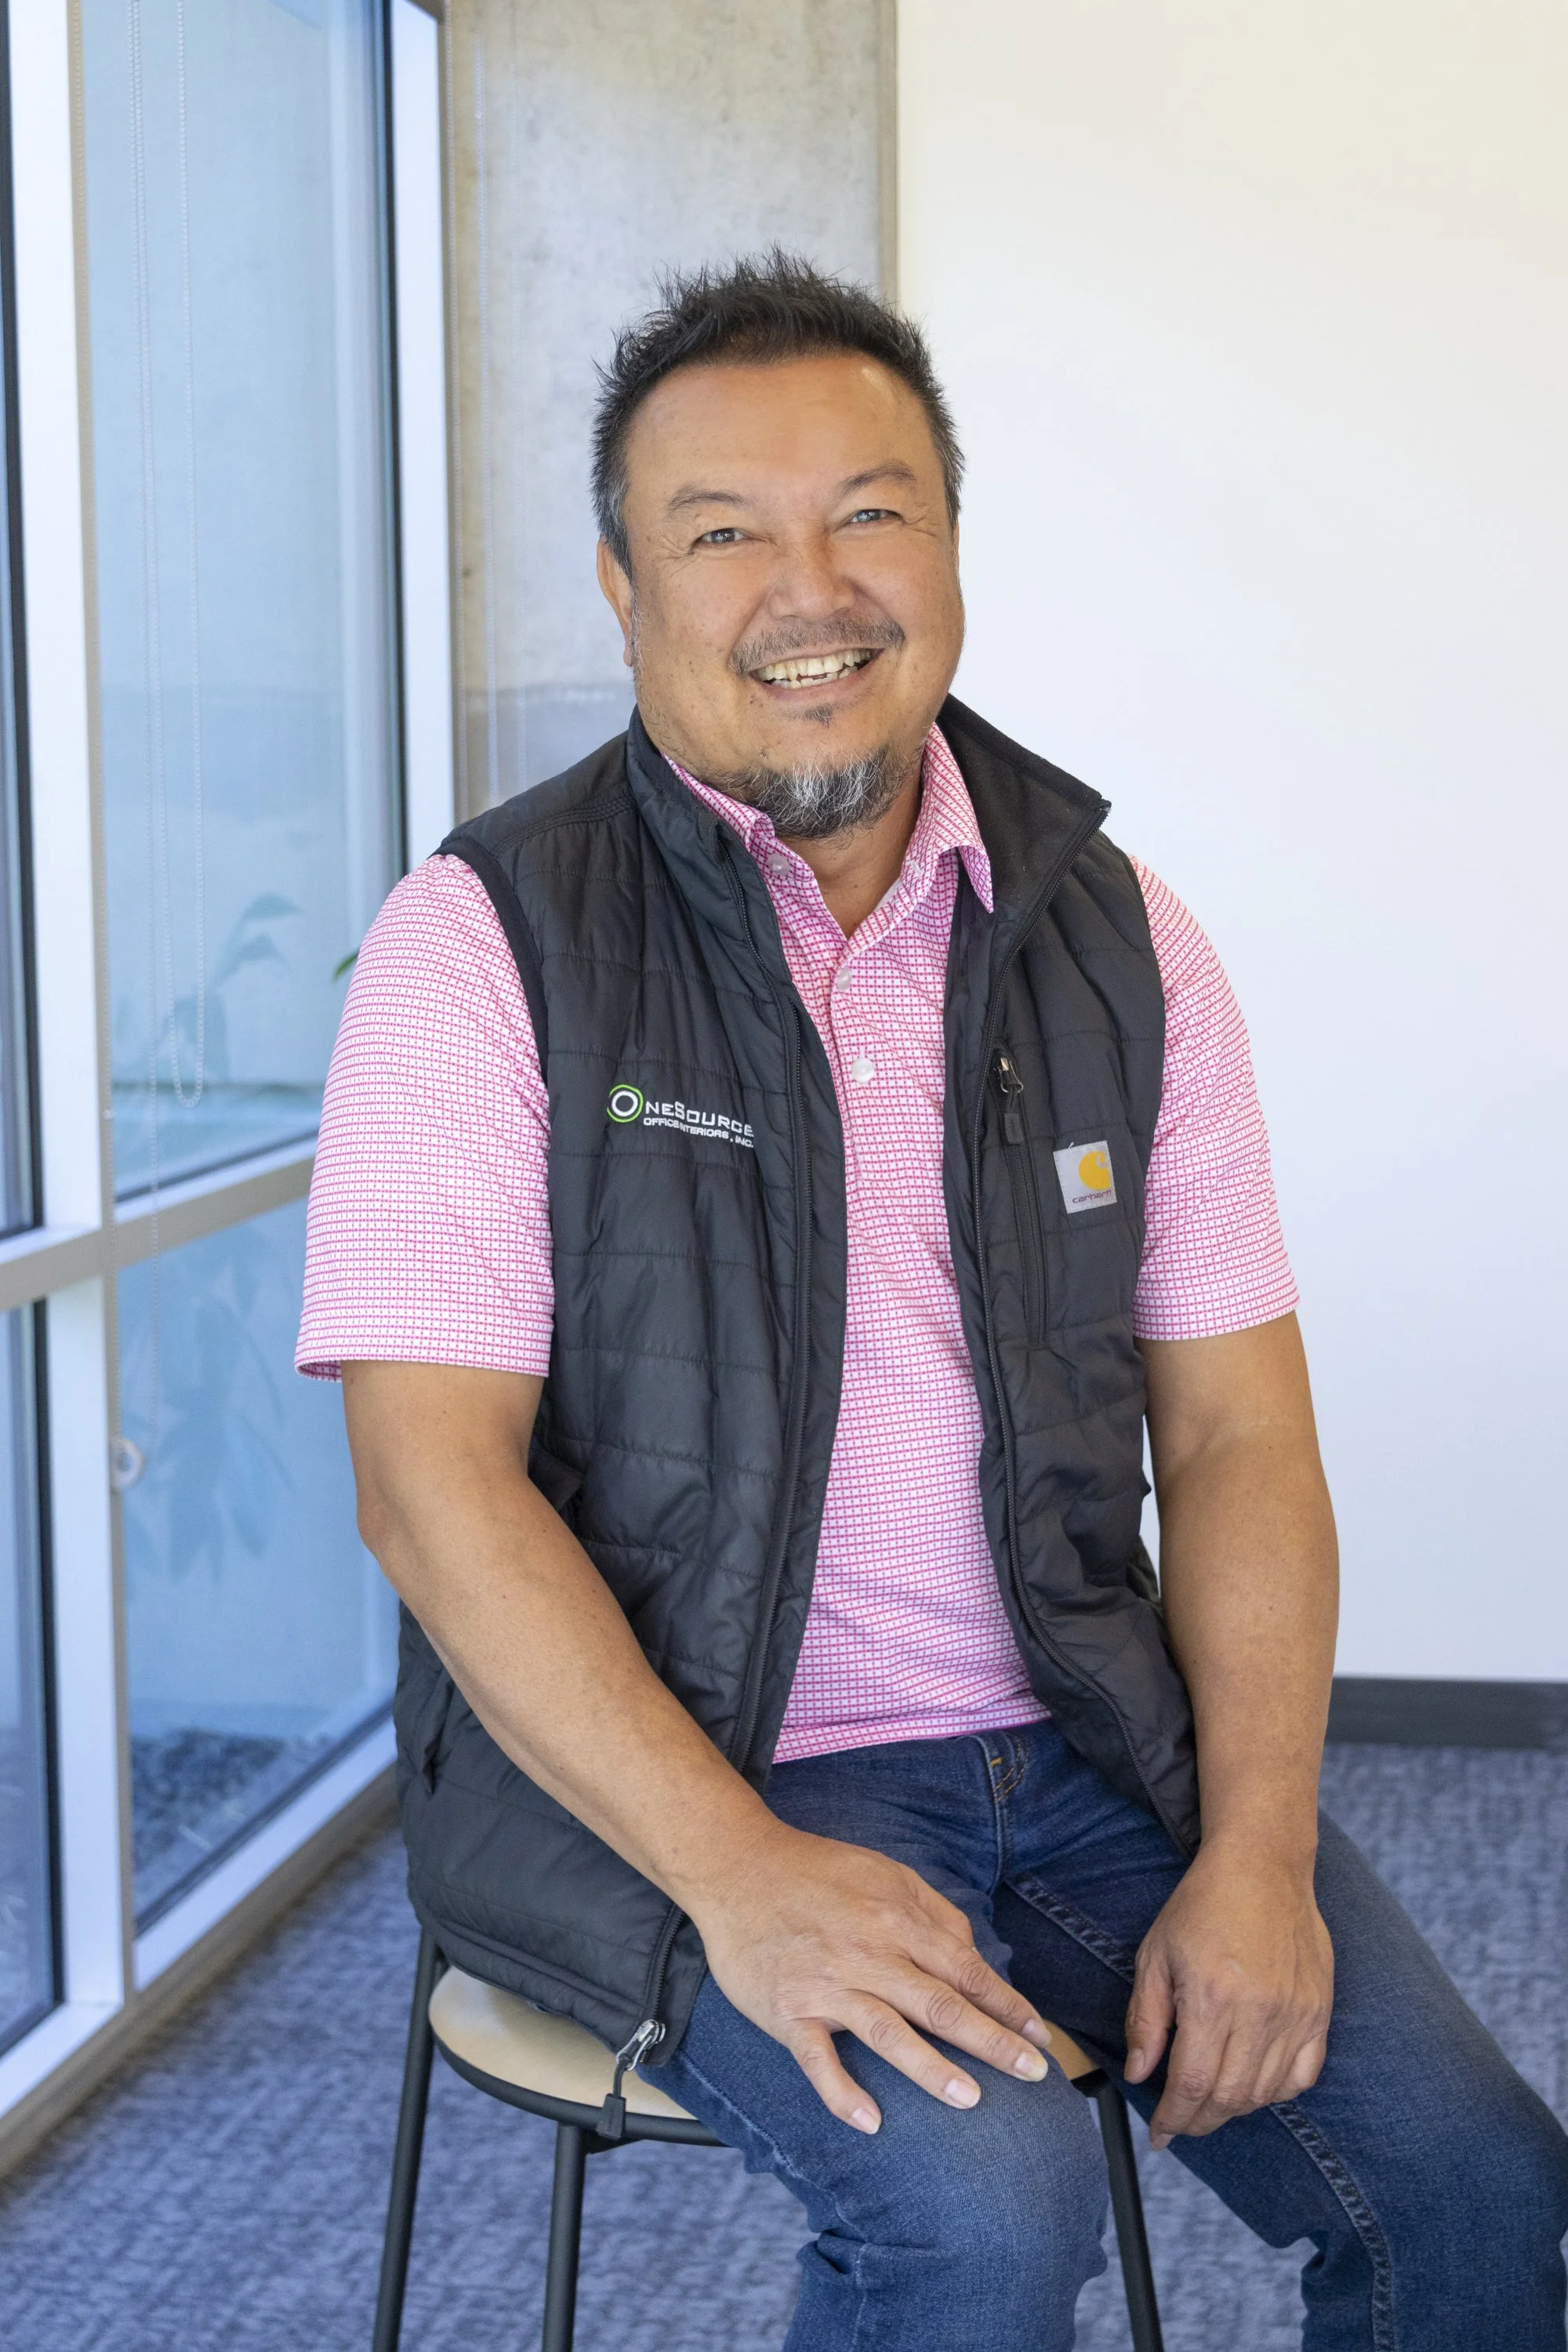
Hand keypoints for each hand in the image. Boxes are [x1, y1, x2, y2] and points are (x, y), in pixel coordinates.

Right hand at [689, 1821, 1052, 2132]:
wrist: (738, 1866)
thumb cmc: (817, 1871)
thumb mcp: (886, 1872)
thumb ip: (933, 1912)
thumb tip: (972, 1955)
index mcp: (897, 1920)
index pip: (965, 1970)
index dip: (1006, 2005)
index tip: (1039, 2036)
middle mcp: (869, 1955)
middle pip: (941, 2004)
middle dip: (993, 2041)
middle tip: (1033, 2074)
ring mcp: (828, 1986)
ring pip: (889, 2033)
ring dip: (932, 2069)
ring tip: (971, 2100)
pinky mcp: (788, 2011)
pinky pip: (818, 2059)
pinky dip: (842, 2091)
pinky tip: (870, 2121)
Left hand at [1123, 1840, 1332, 2149]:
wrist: (1262, 1868)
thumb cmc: (1202, 1906)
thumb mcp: (1155, 1955)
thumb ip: (1146, 2019)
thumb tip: (1139, 2074)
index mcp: (1212, 1998)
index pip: (1191, 2084)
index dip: (1173, 2118)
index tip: (1160, 2134)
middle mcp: (1259, 2013)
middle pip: (1229, 2098)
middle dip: (1199, 2121)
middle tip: (1180, 2123)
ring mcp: (1296, 2014)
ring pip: (1265, 2094)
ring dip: (1234, 2110)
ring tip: (1209, 2104)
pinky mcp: (1319, 2012)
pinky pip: (1303, 2076)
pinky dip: (1276, 2092)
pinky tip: (1252, 2085)